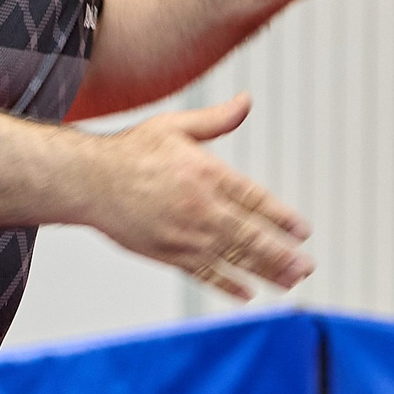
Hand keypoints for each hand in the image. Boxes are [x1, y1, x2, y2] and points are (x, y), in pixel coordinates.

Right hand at [88, 94, 312, 300]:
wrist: (87, 180)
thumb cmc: (129, 151)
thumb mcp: (173, 126)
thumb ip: (215, 120)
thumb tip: (247, 101)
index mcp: (206, 173)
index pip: (255, 199)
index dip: (282, 218)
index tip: (303, 232)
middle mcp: (199, 206)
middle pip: (251, 236)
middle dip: (282, 254)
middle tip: (306, 266)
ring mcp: (183, 234)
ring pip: (232, 258)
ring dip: (265, 272)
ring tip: (289, 282)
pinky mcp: (166, 253)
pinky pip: (203, 273)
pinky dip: (226, 285)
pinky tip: (246, 292)